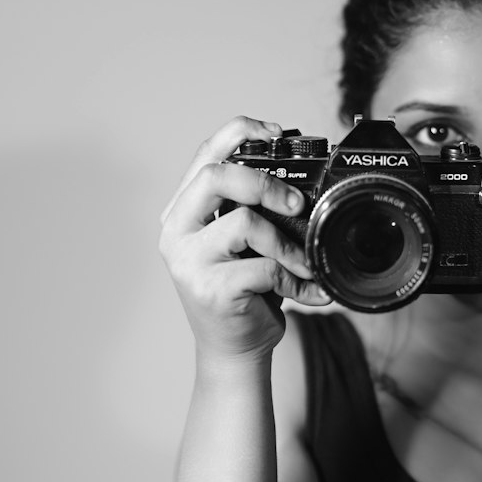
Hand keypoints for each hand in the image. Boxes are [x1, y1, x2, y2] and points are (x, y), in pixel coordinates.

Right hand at [159, 115, 329, 360]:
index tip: (277, 134)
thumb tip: (296, 176)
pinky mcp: (210, 290)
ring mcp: (189, 261)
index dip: (241, 132)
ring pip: (245, 223)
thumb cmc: (243, 290)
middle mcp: (176, 231)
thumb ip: (250, 206)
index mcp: (183, 210)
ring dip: (288, 244)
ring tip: (304, 264)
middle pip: (216, 177)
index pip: (205, 153)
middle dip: (265, 183)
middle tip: (296, 204)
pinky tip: (304, 291)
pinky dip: (293, 279)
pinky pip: (264, 267)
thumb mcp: (242, 241)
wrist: (233, 349)